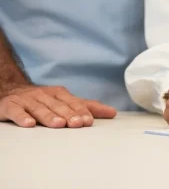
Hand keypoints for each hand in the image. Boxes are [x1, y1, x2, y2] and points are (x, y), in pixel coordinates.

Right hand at [0, 85, 116, 127]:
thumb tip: (112, 113)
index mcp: (60, 94)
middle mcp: (45, 95)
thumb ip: (88, 107)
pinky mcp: (10, 106)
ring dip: (49, 116)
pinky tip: (29, 124)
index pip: (73, 103)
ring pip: (40, 108)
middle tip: (77, 124)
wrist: (10, 90)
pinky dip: (22, 117)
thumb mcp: (65, 101)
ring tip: (58, 124)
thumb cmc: (44, 100)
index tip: (89, 121)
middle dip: (69, 114)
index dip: (81, 111)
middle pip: (58, 106)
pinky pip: (16, 111)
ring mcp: (27, 100)